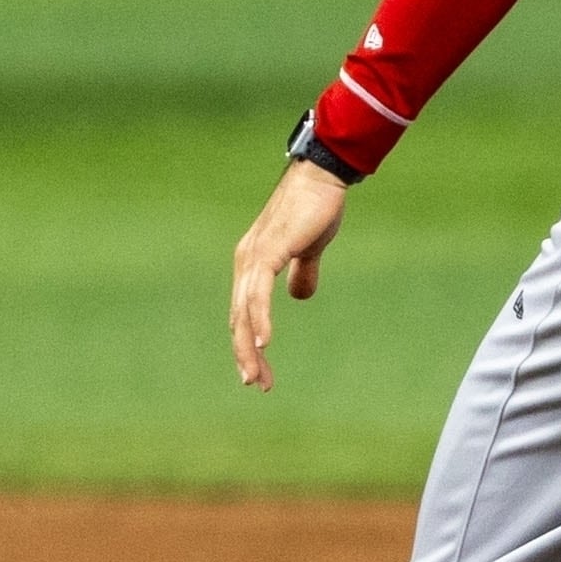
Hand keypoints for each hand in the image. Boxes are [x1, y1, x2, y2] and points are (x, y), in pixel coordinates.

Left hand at [229, 161, 353, 389]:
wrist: (322, 178)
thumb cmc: (316, 208)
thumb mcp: (310, 249)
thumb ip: (303, 272)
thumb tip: (299, 297)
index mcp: (253, 263)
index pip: (244, 312)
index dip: (249, 342)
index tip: (258, 371)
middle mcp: (246, 263)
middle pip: (238, 318)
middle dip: (245, 354)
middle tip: (254, 383)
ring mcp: (253, 258)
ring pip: (245, 313)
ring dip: (250, 347)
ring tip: (256, 375)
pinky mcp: (267, 253)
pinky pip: (258, 295)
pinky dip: (260, 321)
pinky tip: (264, 344)